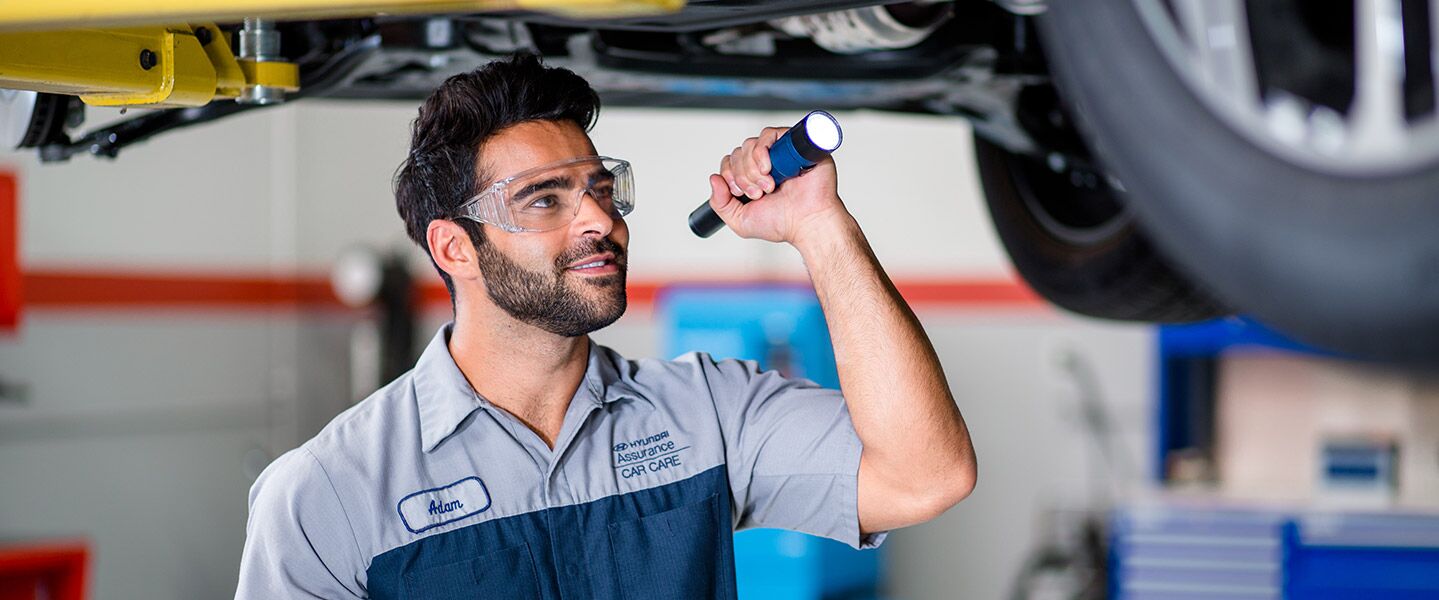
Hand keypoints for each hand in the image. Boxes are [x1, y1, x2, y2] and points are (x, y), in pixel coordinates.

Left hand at [706, 126, 850, 244]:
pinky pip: (770, 134)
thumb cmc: (782, 224)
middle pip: (739, 152)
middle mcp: (766, 163)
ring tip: (767, 185)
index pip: (730, 162)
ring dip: (752, 167)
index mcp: (753, 177)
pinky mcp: (794, 144)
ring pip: (750, 143)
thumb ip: (720, 203)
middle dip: (742, 175)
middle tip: (758, 193)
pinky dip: (762, 150)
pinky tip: (768, 168)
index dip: (729, 174)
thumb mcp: (740, 220)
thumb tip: (713, 178)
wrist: (808, 222)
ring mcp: (780, 153)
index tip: (739, 192)